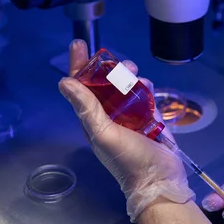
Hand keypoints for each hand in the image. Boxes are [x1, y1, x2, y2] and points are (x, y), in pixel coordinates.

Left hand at [59, 40, 193, 221]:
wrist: (159, 179)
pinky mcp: (149, 117)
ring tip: (136, 76)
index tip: (79, 44)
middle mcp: (108, 115)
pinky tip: (147, 87)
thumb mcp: (103, 133)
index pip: (81, 87)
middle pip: (104, 83)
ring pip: (125, 86)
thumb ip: (86, 108)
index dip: (78, 66)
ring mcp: (130, 116)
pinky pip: (144, 95)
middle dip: (110, 69)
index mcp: (92, 120)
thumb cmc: (128, 159)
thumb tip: (64, 82)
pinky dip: (145, 87)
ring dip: (129, 76)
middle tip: (122, 65)